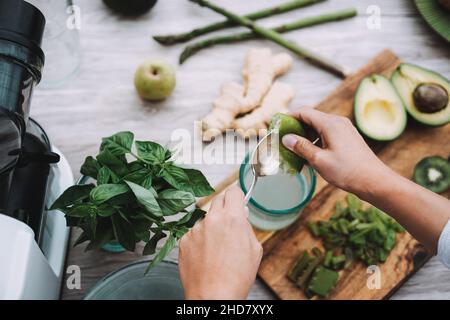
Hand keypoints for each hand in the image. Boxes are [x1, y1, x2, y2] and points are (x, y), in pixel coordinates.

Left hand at [179, 185, 261, 299]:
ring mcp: (196, 229)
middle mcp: (212, 219)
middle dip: (225, 209)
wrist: (213, 296)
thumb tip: (242, 214)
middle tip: (229, 226)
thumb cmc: (236, 278)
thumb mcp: (254, 250)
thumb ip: (247, 227)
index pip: (233, 191)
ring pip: (206, 218)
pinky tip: (206, 255)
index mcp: (233, 219)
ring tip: (217, 249)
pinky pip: (194, 232)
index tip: (237, 202)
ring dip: (211, 226)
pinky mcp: (184, 240)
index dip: (237, 197)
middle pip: (218, 200)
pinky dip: (200, 240)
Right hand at [282, 108, 390, 194]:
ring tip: (294, 150)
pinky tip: (310, 154)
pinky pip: (326, 134)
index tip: (276, 125)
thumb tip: (286, 138)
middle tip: (282, 140)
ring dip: (305, 136)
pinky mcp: (347, 137)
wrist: (375, 181)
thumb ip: (301, 147)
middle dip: (295, 127)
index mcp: (330, 123)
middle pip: (310, 118)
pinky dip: (315, 140)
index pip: (303, 112)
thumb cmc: (348, 171)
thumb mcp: (319, 160)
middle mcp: (338, 122)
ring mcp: (344, 129)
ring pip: (318, 127)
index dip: (288, 117)